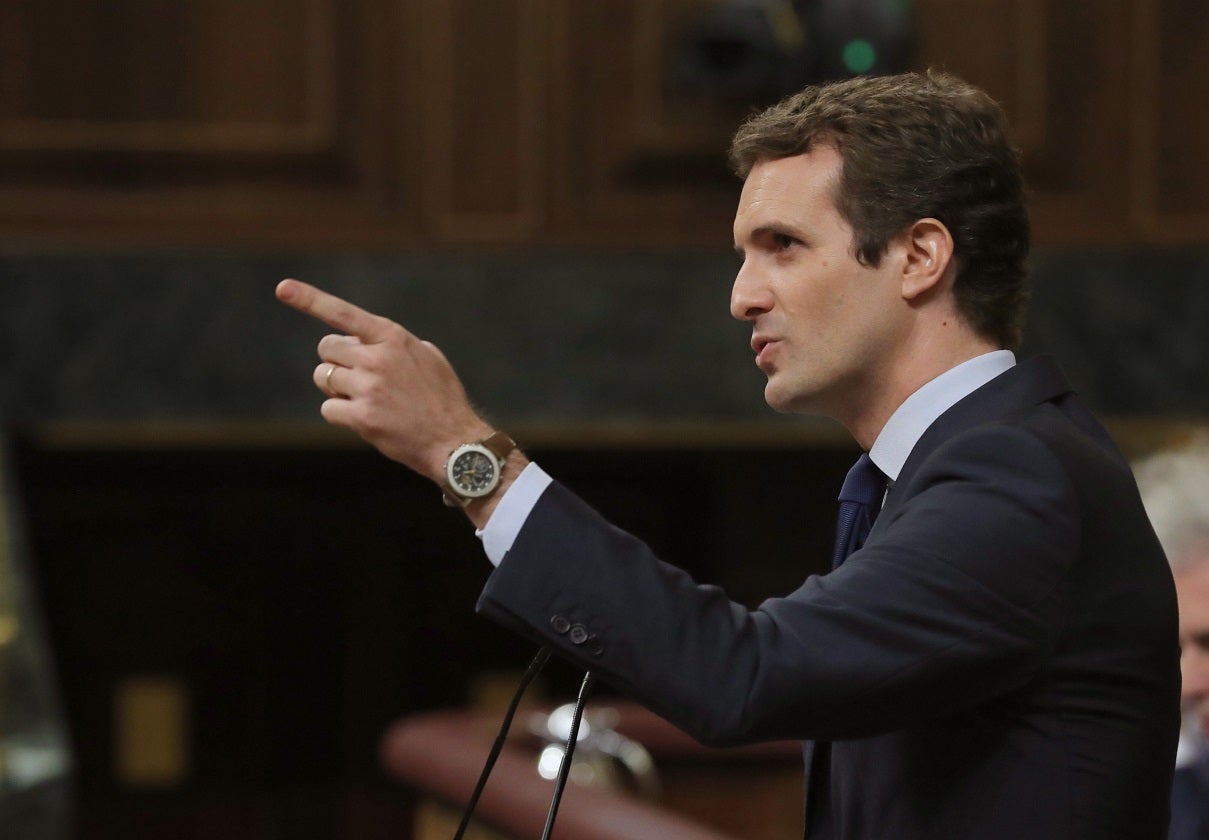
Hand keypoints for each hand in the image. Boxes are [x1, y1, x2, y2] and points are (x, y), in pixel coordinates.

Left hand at [275, 278, 491, 482]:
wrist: (454, 441)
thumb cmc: (442, 398)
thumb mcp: (427, 356)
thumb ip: (394, 343)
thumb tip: (362, 340)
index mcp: (393, 337)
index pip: (344, 313)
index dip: (310, 299)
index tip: (282, 287)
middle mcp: (377, 358)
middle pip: (327, 349)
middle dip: (337, 361)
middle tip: (359, 377)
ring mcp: (368, 388)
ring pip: (323, 378)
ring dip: (337, 388)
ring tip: (366, 399)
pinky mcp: (361, 417)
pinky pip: (328, 408)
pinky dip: (340, 414)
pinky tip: (366, 418)